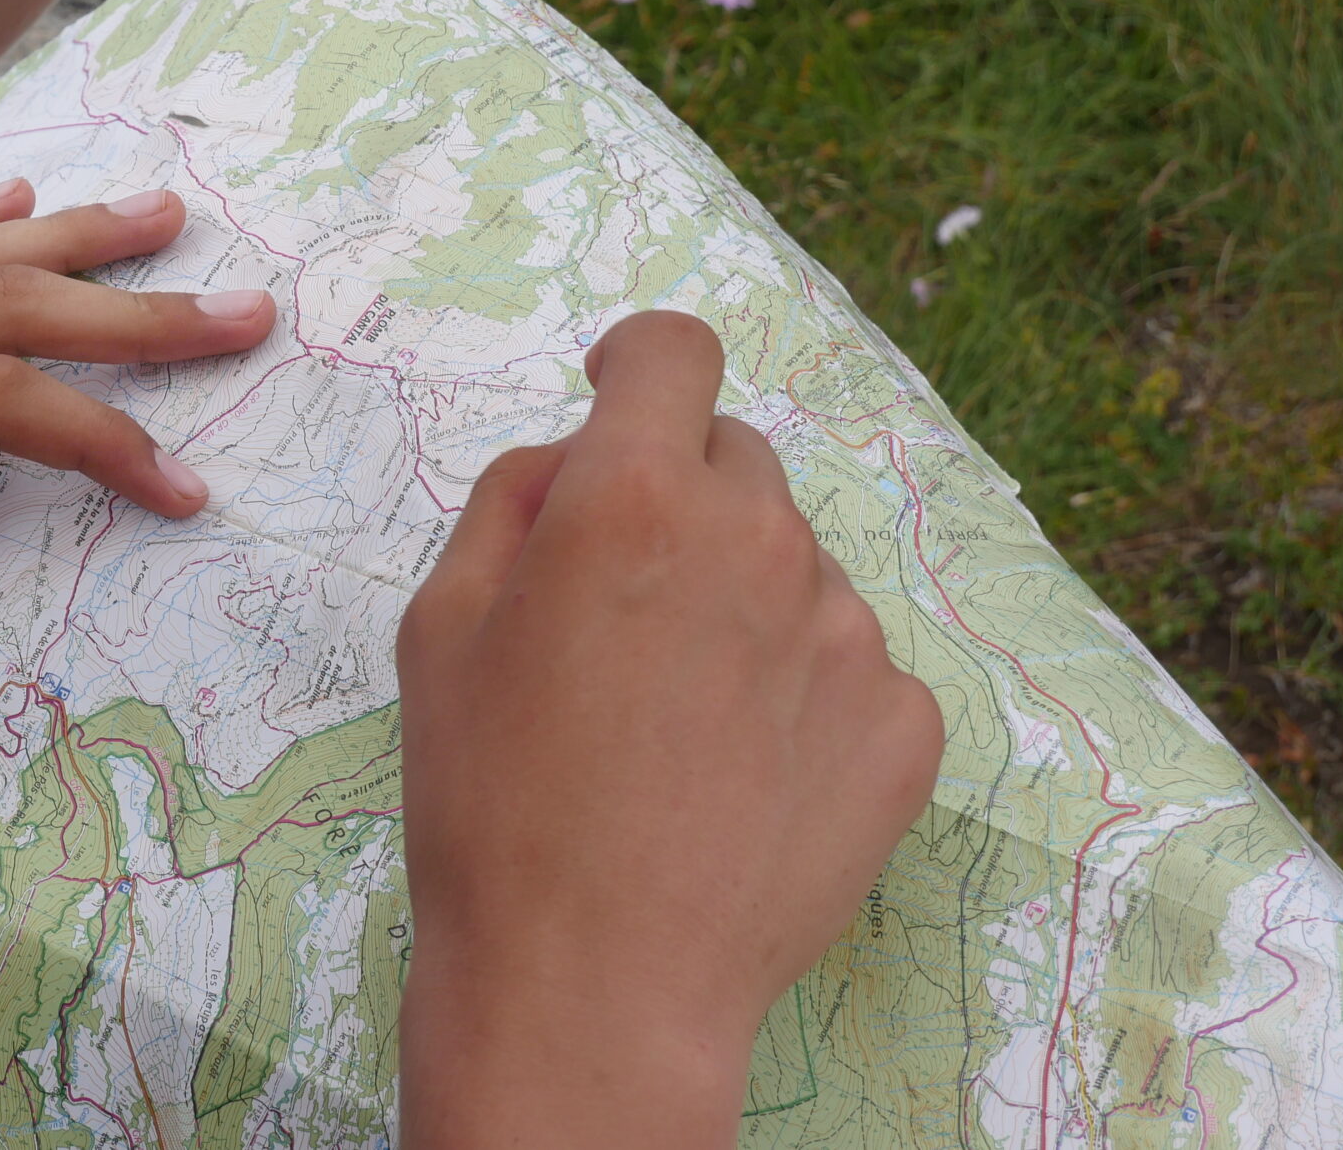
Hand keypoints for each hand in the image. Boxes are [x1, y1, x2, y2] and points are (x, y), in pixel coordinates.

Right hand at [395, 312, 943, 1148]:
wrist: (595, 990)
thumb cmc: (491, 807)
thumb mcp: (440, 628)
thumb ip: (508, 503)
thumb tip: (570, 456)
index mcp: (633, 499)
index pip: (675, 353)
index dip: (640, 364)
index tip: (621, 397)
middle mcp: (758, 541)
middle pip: (735, 461)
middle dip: (680, 501)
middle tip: (623, 609)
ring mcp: (845, 635)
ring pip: (794, 567)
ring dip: (743, 602)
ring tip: (677, 720)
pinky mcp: (902, 726)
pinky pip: (851, 665)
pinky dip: (802, 695)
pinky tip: (739, 774)